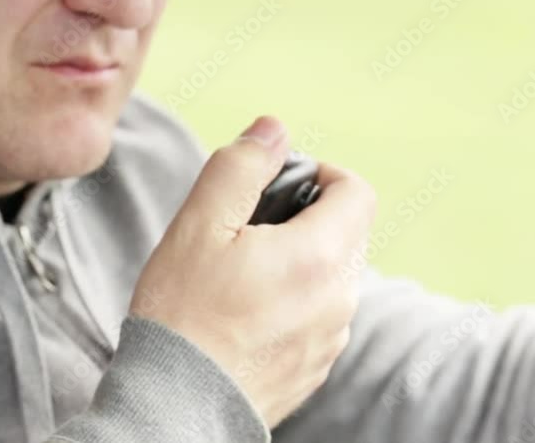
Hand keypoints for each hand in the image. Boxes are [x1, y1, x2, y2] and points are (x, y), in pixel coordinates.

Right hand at [130, 115, 376, 426]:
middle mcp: (339, 299)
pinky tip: (247, 313)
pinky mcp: (315, 369)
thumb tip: (273, 129)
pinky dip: (296, 301)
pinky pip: (321, 317)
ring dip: (303, 260)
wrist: (176, 405)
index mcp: (320, 255)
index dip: (323, 174)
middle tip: (250, 228)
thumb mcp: (199, 224)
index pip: (357, 191)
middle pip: (348, 233)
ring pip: (335, 277)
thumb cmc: (183, 313)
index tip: (282, 183)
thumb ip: (240, 167)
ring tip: (243, 274)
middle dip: (309, 216)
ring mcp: (331, 339)